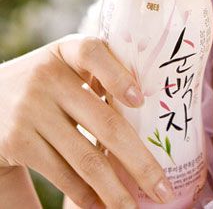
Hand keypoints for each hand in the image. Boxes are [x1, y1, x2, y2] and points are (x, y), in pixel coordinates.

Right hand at [0, 34, 175, 207]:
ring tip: (133, 208)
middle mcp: (49, 78)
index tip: (141, 100)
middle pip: (105, 122)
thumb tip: (145, 101)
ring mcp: (32, 111)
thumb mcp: (62, 66)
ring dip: (114, 190)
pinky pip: (61, 173)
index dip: (118, 75)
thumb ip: (96, 75)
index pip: (93, 52)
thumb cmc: (42, 84)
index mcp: (66, 52)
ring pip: (86, 158)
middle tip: (162, 190)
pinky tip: (101, 205)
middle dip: (139, 161)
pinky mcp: (18, 141)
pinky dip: (85, 194)